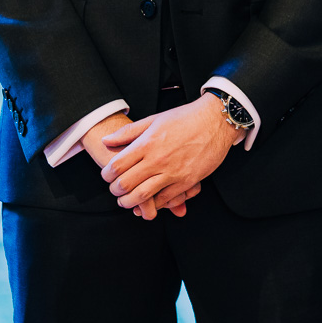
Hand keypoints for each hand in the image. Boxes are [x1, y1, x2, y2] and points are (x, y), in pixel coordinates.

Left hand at [81, 111, 197, 219]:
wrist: (215, 121)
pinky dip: (153, 204)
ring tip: (126, 201)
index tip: (107, 176)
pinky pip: (165, 199)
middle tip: (115, 191)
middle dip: (115, 191)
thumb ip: (128, 132)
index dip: (107, 175)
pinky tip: (148, 203)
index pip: (116, 166)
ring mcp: (172, 172)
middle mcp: (157, 160)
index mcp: (147, 143)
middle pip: (126, 184)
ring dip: (130, 202)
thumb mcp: (154, 120)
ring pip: (142, 196)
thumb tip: (106, 141)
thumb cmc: (185, 118)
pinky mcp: (186, 182)